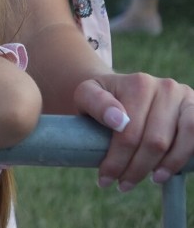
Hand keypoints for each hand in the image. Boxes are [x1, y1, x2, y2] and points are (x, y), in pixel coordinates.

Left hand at [74, 72, 193, 189]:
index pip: (129, 132)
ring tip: (150, 179)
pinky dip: (185, 155)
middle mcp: (165, 88)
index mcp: (138, 84)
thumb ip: (95, 103)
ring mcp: (185, 97)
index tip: (104, 180)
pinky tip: (170, 169)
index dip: (117, 161)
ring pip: (183, 138)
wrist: (121, 89)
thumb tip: (118, 121)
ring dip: (167, 165)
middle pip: (155, 140)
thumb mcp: (86, 94)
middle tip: (123, 186)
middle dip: (137, 169)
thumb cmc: (101, 98)